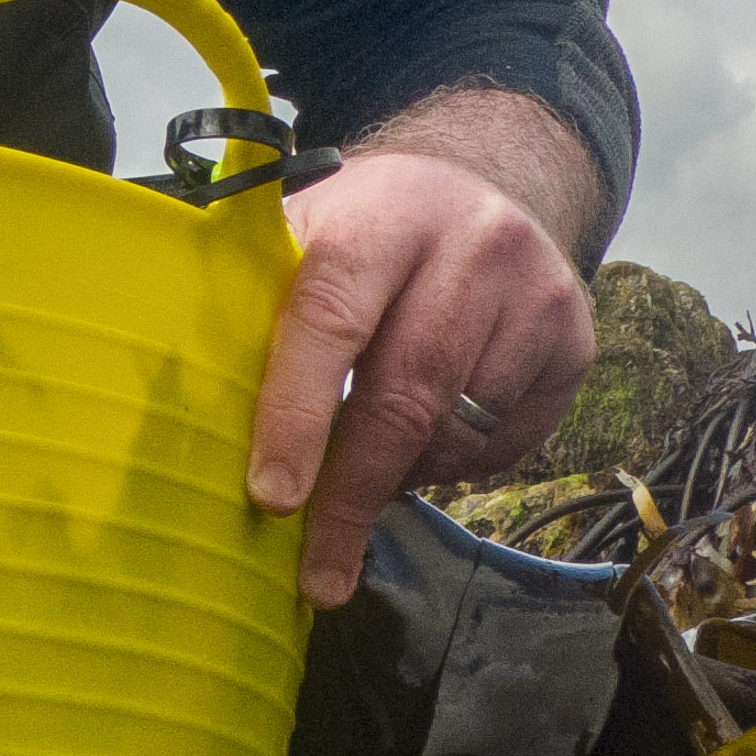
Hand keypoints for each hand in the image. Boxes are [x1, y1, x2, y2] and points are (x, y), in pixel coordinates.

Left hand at [245, 106, 602, 607]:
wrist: (486, 184)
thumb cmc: (364, 230)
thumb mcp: (306, 230)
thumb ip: (251, 297)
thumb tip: (178, 407)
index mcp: (379, 214)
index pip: (330, 317)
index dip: (296, 413)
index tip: (270, 496)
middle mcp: (472, 244)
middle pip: (403, 394)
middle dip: (349, 494)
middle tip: (316, 571)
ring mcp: (536, 292)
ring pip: (457, 431)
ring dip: (401, 476)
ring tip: (364, 473)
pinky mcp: (576, 340)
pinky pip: (507, 444)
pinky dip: (455, 465)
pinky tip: (425, 442)